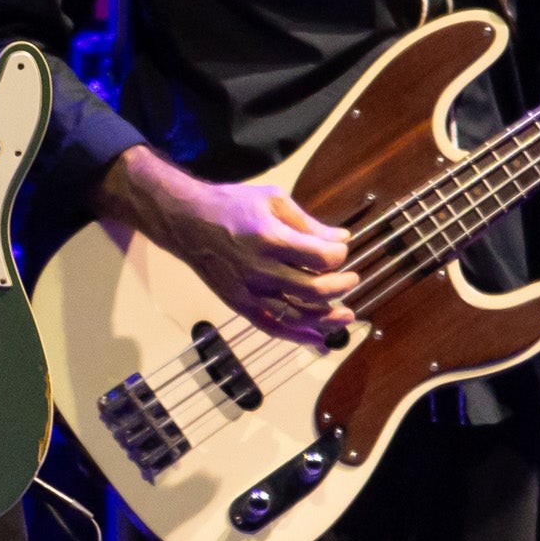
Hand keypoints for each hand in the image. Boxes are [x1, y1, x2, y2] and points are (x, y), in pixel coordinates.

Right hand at [102, 150, 357, 347]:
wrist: (187, 222)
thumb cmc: (231, 205)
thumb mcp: (272, 199)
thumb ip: (308, 222)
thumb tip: (341, 238)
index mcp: (270, 238)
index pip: (321, 257)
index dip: (339, 255)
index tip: (341, 250)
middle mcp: (260, 269)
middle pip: (314, 289)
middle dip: (341, 286)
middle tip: (352, 280)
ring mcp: (248, 290)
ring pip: (296, 314)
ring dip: (327, 319)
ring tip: (346, 316)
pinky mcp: (239, 303)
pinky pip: (272, 326)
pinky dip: (297, 337)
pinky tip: (318, 341)